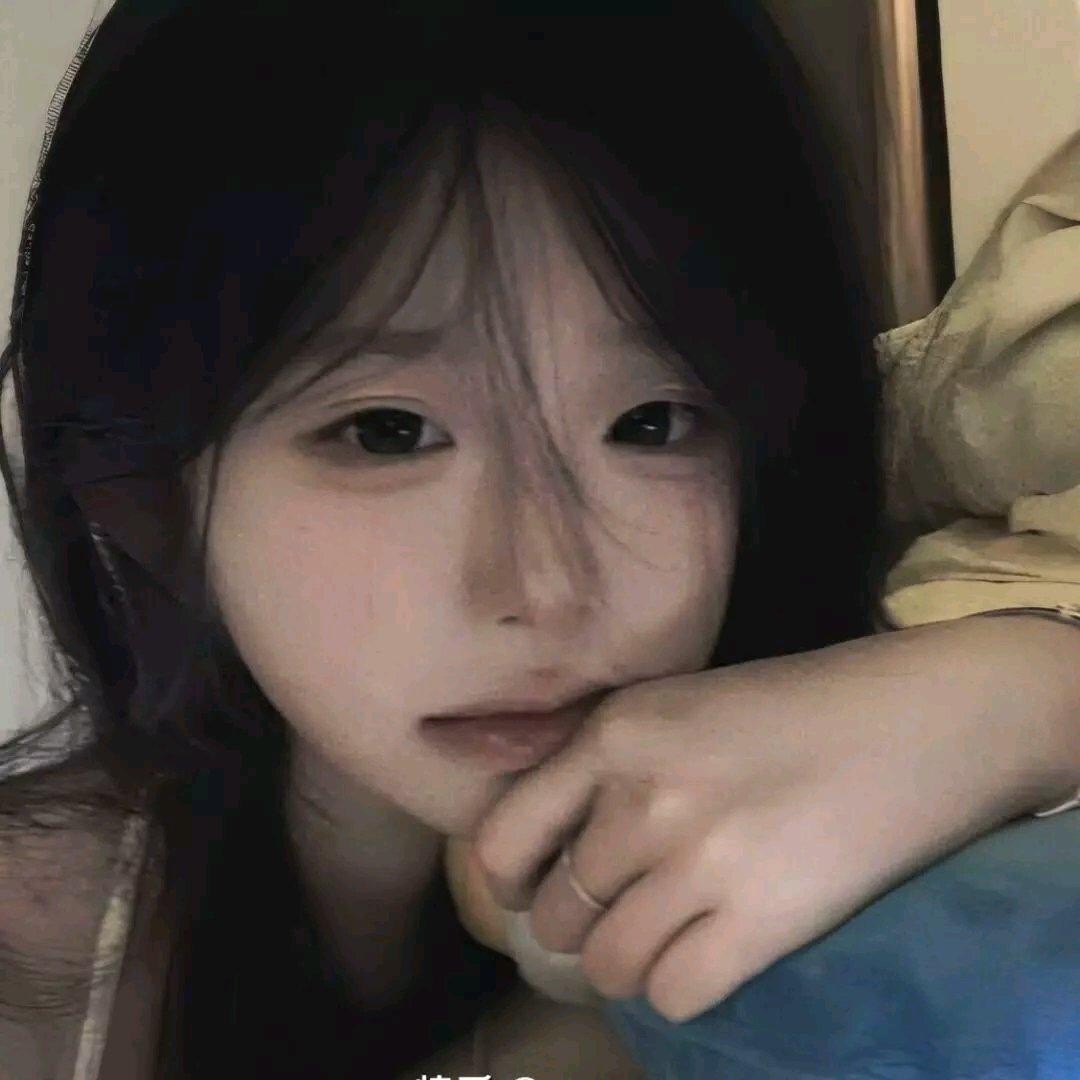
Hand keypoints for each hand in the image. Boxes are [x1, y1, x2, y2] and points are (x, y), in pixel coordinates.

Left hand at [468, 617, 1079, 1021]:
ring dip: (626, 961)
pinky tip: (707, 954)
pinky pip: (673, 996)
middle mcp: (641, 800)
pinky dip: (680, 987)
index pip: (502, 837)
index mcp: (613, 733)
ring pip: (607, 964)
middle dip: (576, 923)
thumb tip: (541, 823)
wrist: (914, 721)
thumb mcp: (674, 704)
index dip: (505, 880)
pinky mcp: (760, 924)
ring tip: (661, 937)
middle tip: (614, 911)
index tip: (524, 890)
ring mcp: (699, 865)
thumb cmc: (793, 703)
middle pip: (556, 912)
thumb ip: (602, 758)